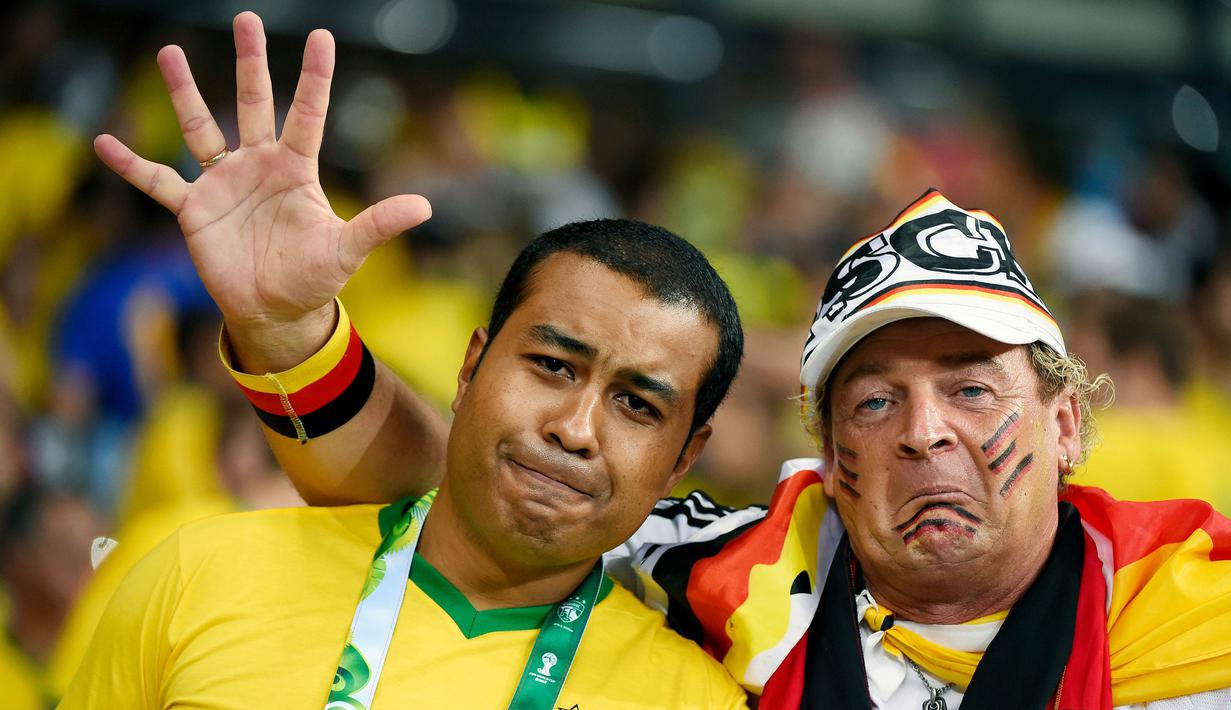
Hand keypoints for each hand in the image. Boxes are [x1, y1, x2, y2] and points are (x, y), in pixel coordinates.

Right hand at [94, 12, 430, 368]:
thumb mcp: (348, 250)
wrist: (276, 311)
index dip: (315, 77)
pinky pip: (157, 181)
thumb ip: (379, 224)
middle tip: (246, 17)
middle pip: (254, 103)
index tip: (321, 36)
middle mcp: (258, 165)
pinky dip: (131, 165)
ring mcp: (223, 183)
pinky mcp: (194, 210)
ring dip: (185, 92)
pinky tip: (104, 142)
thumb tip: (425, 206)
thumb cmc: (314, 277)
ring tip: (169, 52)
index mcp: (297, 169)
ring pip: (200, 127)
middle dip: (250, 62)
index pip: (308, 113)